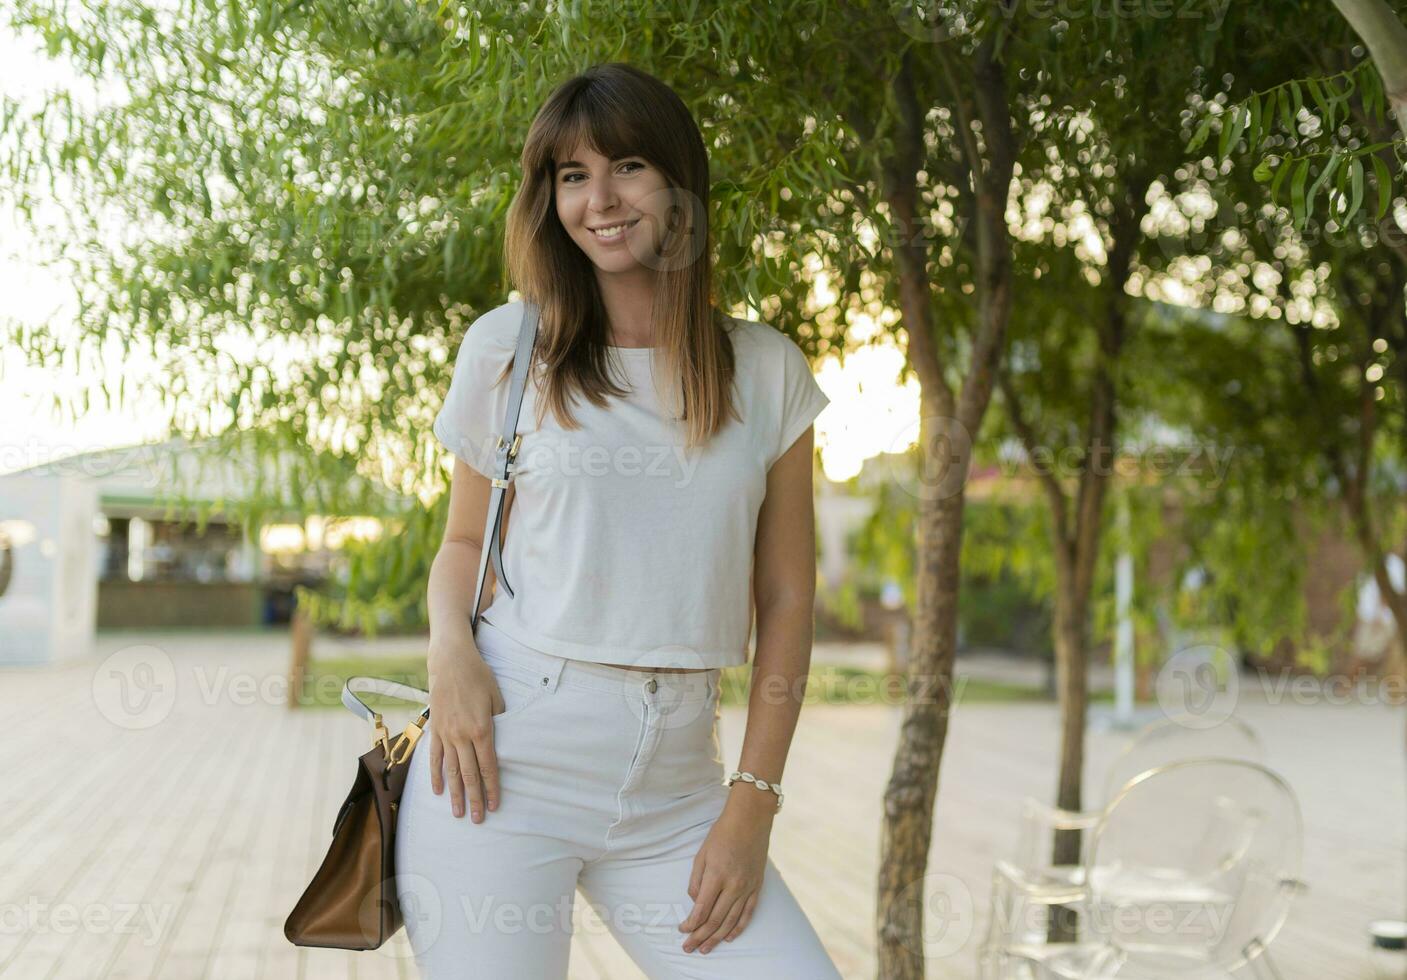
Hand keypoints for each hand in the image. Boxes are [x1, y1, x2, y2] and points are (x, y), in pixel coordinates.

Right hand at [425, 626, 505, 821]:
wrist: (450, 661)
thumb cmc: (479, 677)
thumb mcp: (497, 697)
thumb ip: (501, 722)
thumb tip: (503, 743)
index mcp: (482, 729)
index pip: (488, 766)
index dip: (492, 788)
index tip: (495, 806)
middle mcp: (462, 736)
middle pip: (469, 775)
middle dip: (475, 799)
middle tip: (478, 820)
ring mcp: (445, 734)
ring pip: (450, 771)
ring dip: (455, 794)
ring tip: (458, 814)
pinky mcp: (434, 729)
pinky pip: (434, 757)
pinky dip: (435, 775)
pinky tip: (437, 791)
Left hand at [677, 800, 772, 953]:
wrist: (750, 820)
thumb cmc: (722, 834)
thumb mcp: (701, 854)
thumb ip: (696, 881)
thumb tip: (695, 902)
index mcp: (717, 876)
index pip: (701, 909)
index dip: (690, 924)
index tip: (682, 930)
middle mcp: (734, 885)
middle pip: (715, 920)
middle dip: (700, 936)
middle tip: (689, 948)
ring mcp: (747, 887)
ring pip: (731, 921)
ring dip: (717, 938)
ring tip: (705, 949)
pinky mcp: (757, 886)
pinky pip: (748, 913)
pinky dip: (739, 928)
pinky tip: (730, 938)